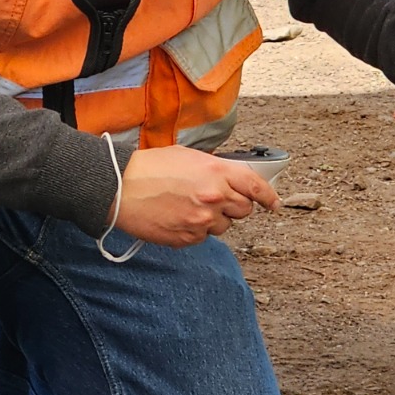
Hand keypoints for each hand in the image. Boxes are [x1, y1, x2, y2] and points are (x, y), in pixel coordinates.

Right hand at [110, 145, 278, 247]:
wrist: (120, 188)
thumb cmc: (148, 168)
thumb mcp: (187, 156)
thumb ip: (214, 169)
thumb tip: (229, 180)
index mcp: (217, 171)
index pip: (256, 186)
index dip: (268, 196)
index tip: (273, 203)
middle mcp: (214, 197)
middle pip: (243, 210)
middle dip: (234, 206)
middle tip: (216, 200)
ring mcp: (202, 220)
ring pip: (223, 226)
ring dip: (212, 219)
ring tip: (187, 207)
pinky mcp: (188, 238)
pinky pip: (202, 238)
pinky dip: (194, 230)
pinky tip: (177, 216)